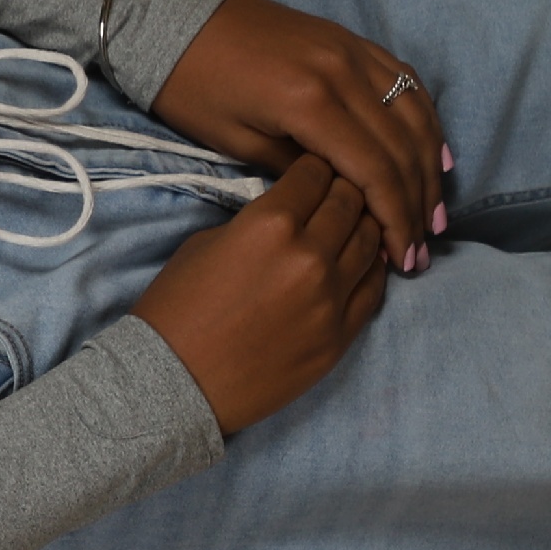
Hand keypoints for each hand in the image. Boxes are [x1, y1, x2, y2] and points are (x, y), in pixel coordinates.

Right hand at [126, 153, 393, 435]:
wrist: (175, 382)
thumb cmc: (176, 309)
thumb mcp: (205, 243)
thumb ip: (256, 222)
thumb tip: (289, 214)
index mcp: (270, 224)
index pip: (316, 173)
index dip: (314, 167)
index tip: (314, 171)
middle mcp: (310, 255)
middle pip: (351, 201)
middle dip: (344, 189)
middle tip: (338, 192)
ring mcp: (331, 299)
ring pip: (371, 240)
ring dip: (363, 227)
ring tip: (353, 225)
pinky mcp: (341, 336)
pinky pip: (375, 289)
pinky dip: (372, 269)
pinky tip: (362, 263)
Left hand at [146, 0, 451, 272]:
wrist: (176, 17)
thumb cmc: (192, 87)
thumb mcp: (235, 142)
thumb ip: (298, 171)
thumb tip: (345, 202)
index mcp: (310, 101)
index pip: (375, 171)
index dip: (395, 219)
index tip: (404, 259)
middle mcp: (344, 71)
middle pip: (402, 147)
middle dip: (417, 203)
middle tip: (422, 249)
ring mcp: (352, 49)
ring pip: (414, 114)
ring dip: (429, 167)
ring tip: (434, 214)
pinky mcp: (350, 39)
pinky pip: (405, 81)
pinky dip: (424, 120)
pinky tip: (432, 154)